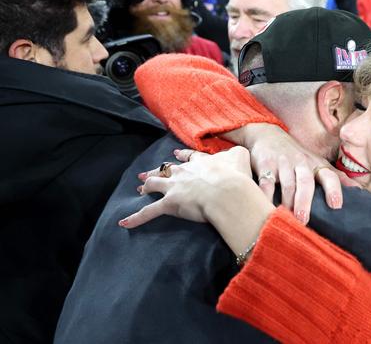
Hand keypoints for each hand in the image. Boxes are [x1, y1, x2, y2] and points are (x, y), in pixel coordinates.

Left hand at [120, 146, 254, 227]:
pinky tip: (124, 223)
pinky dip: (135, 218)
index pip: (188, 158)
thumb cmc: (236, 176)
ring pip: (155, 184)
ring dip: (146, 186)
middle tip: (149, 174)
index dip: (182, 157)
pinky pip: (148, 212)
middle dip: (157, 171)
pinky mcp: (169, 204)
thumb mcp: (241, 157)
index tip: (176, 155)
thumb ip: (237, 154)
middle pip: (166, 169)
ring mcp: (174, 187)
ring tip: (139, 189)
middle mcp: (184, 172)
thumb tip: (237, 153)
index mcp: (200, 163)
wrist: (227, 191)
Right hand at [226, 124, 343, 222]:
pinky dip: (265, 195)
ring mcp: (282, 163)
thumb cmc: (296, 155)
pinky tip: (266, 206)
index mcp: (316, 164)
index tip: (336, 205)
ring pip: (287, 184)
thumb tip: (360, 191)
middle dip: (305, 201)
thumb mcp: (317, 162)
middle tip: (304, 219)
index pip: (329, 175)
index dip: (333, 189)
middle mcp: (301, 163)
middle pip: (306, 182)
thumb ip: (336, 177)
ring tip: (287, 218)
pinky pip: (265, 182)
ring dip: (287, 202)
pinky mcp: (265, 165)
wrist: (267, 134)